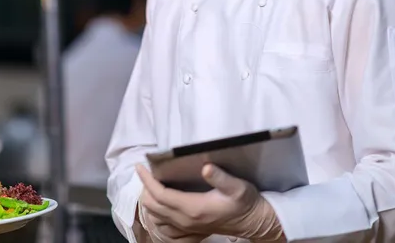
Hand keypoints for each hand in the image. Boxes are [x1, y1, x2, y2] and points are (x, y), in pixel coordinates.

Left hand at [136, 164, 283, 241]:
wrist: (254, 222)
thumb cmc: (245, 202)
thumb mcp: (237, 187)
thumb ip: (220, 177)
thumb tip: (205, 167)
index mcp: (192, 207)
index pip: (159, 194)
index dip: (147, 180)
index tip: (140, 166)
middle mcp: (185, 219)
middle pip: (152, 205)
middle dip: (145, 187)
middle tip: (147, 170)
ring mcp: (186, 226)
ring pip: (156, 214)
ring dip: (150, 198)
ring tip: (152, 181)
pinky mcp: (190, 229)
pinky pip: (164, 222)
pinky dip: (157, 210)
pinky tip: (163, 197)